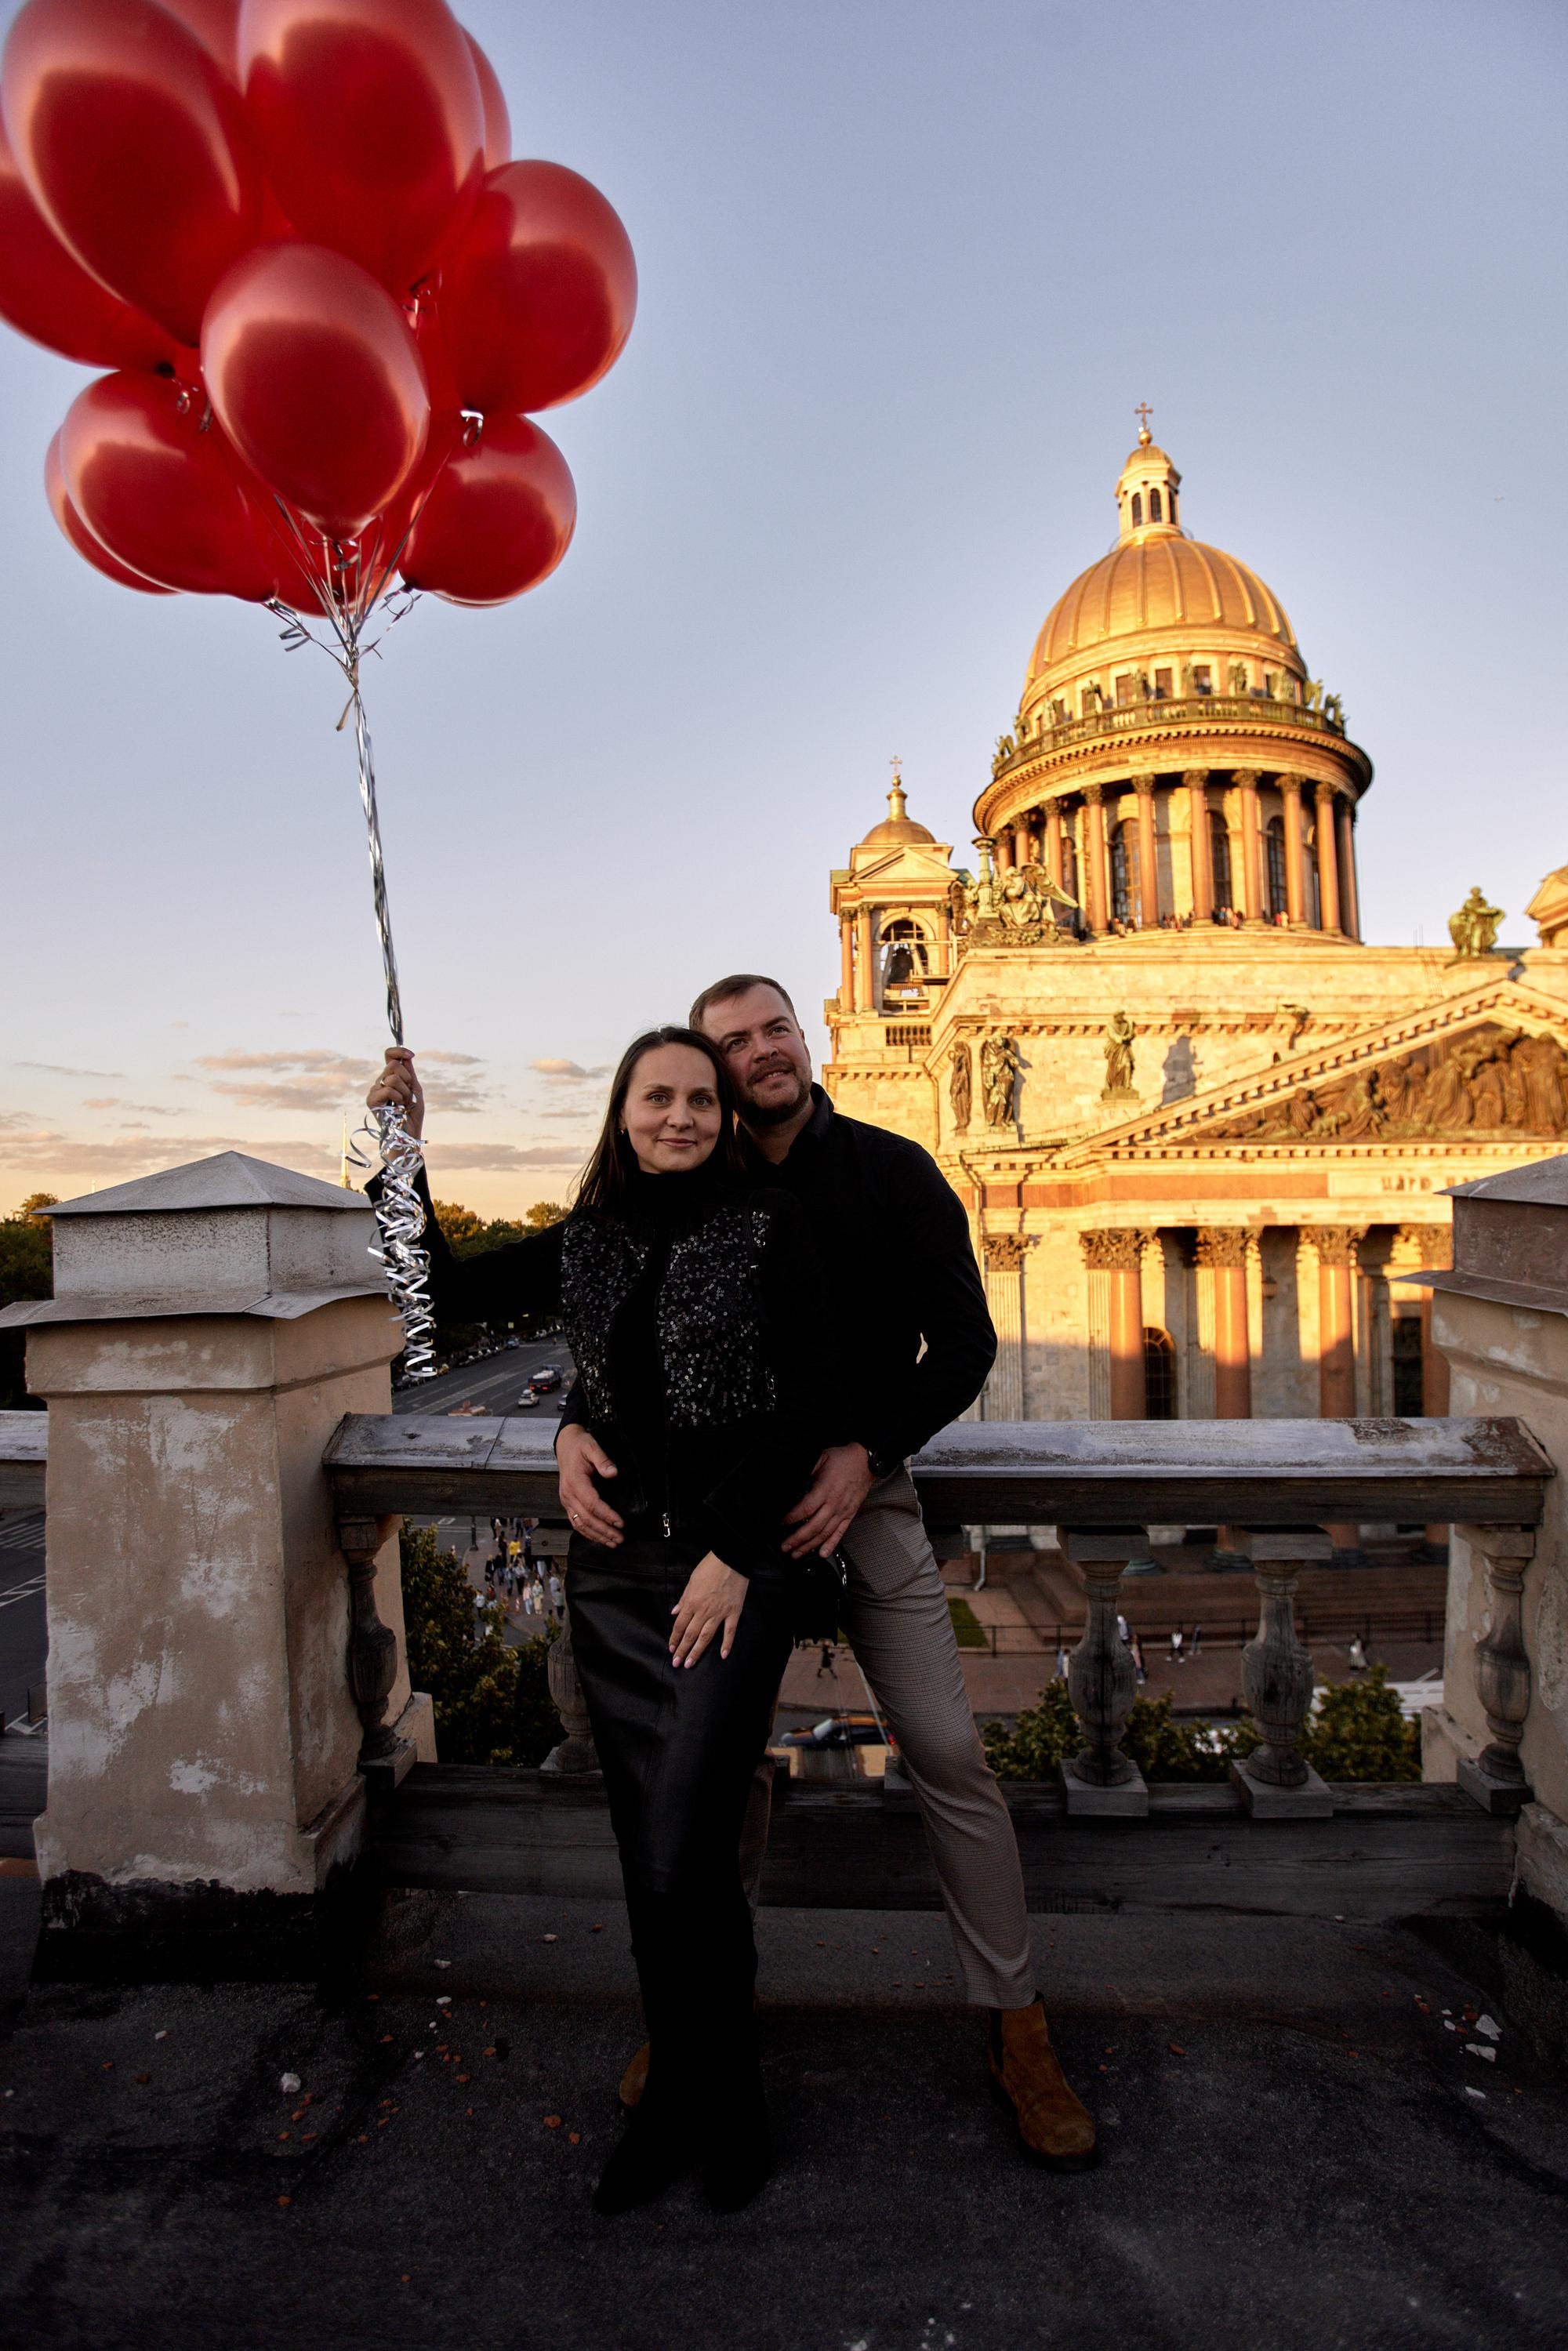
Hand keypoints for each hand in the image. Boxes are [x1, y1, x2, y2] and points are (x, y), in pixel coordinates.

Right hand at [367, 1046, 424, 1139]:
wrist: (409, 1133)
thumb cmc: (412, 1114)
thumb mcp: (415, 1090)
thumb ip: (410, 1073)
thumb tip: (406, 1056)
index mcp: (391, 1077)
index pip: (389, 1056)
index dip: (398, 1051)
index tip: (410, 1055)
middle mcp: (381, 1081)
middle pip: (393, 1065)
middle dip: (406, 1078)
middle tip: (408, 1093)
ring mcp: (375, 1090)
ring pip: (392, 1078)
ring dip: (404, 1092)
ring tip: (403, 1103)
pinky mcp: (371, 1100)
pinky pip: (387, 1089)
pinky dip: (397, 1097)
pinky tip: (398, 1107)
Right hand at [556, 1421, 622, 1546]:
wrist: (565, 1445)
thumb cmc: (579, 1446)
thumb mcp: (591, 1446)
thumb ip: (602, 1459)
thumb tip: (613, 1472)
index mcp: (575, 1482)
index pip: (592, 1504)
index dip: (607, 1515)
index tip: (620, 1522)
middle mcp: (568, 1494)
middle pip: (587, 1518)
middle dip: (604, 1530)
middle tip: (620, 1538)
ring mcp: (566, 1500)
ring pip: (580, 1524)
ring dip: (596, 1535)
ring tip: (612, 1542)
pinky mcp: (568, 1503)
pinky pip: (576, 1522)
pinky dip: (587, 1532)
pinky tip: (598, 1538)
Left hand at [669, 1551, 747, 1667]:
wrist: (731, 1559)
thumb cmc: (710, 1567)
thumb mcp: (691, 1580)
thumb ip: (684, 1598)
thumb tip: (675, 1612)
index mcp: (692, 1602)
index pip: (680, 1625)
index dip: (675, 1638)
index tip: (672, 1649)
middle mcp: (704, 1610)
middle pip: (691, 1634)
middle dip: (683, 1650)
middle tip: (677, 1663)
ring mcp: (720, 1613)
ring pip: (706, 1636)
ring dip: (697, 1651)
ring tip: (691, 1663)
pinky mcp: (733, 1612)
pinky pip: (729, 1631)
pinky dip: (726, 1644)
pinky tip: (723, 1655)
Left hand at [782, 1442, 874, 1558]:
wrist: (866, 1461)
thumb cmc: (843, 1459)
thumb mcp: (821, 1459)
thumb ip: (808, 1474)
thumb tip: (796, 1485)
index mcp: (825, 1489)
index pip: (805, 1509)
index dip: (792, 1518)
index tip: (783, 1523)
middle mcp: (834, 1503)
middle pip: (813, 1526)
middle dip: (797, 1539)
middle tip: (785, 1547)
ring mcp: (842, 1511)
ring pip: (824, 1533)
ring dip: (810, 1546)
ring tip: (798, 1554)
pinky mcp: (850, 1515)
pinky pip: (840, 1533)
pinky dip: (831, 1545)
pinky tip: (822, 1553)